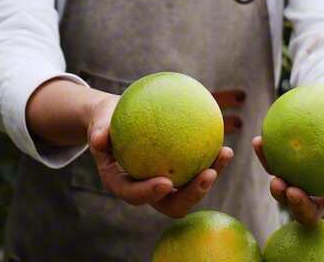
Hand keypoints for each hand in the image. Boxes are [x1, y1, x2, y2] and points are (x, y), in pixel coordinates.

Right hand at [88, 95, 233, 217]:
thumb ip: (99, 130)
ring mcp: (166, 184)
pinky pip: (198, 170)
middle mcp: (147, 190)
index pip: (135, 195)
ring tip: (225, 154)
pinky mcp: (180, 173)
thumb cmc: (107, 120)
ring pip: (191, 189)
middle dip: (192, 195)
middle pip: (171, 204)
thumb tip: (98, 138)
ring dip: (210, 176)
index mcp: (122, 184)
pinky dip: (212, 161)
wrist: (118, 120)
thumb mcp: (99, 121)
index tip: (165, 182)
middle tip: (208, 175)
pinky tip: (225, 146)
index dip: (150, 193)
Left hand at [252, 130, 323, 225]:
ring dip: (278, 190)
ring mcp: (297, 186)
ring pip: (285, 194)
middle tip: (293, 192)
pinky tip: (258, 141)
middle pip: (308, 210)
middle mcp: (318, 194)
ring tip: (274, 179)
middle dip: (299, 207)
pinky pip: (272, 165)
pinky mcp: (281, 171)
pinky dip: (265, 156)